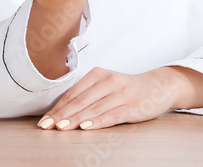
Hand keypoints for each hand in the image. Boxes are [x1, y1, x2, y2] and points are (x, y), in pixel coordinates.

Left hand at [37, 66, 202, 130]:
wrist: (158, 87)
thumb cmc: (126, 88)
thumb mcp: (106, 85)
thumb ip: (87, 94)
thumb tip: (61, 110)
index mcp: (98, 74)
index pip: (73, 93)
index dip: (57, 107)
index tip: (44, 120)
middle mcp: (108, 81)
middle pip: (80, 101)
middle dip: (61, 115)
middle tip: (46, 126)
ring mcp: (120, 93)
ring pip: (93, 108)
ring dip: (75, 119)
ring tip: (60, 128)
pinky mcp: (131, 106)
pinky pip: (111, 115)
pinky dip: (96, 122)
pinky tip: (85, 127)